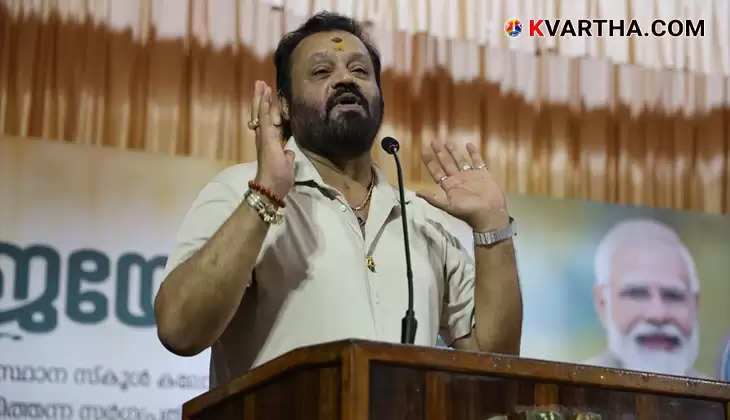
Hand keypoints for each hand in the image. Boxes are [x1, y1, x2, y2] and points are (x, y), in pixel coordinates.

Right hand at [250, 81, 294, 197]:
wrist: (271, 188)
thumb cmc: (278, 180)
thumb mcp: (287, 164)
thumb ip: (287, 156)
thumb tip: (289, 151)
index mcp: (270, 143)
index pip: (269, 122)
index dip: (269, 109)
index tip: (268, 97)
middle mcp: (264, 138)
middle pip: (261, 114)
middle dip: (261, 99)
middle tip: (261, 84)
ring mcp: (264, 137)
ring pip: (261, 113)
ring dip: (262, 98)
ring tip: (261, 84)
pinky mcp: (267, 138)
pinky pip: (264, 118)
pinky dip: (264, 106)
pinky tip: (265, 95)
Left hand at [418, 140, 508, 230]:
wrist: (490, 214)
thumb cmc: (469, 212)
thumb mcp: (448, 206)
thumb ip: (433, 199)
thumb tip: (417, 194)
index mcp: (450, 186)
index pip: (436, 171)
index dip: (429, 162)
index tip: (423, 151)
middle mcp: (459, 180)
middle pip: (446, 163)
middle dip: (439, 152)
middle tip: (433, 142)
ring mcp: (470, 176)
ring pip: (460, 160)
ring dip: (453, 152)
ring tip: (448, 143)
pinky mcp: (483, 175)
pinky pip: (477, 161)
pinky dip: (473, 153)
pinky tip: (469, 145)